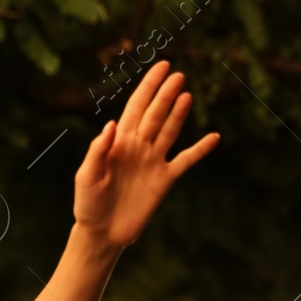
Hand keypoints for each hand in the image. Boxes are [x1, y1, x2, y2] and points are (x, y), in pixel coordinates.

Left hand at [74, 60, 219, 248]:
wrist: (101, 233)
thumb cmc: (88, 205)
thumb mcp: (86, 177)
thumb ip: (98, 151)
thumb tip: (111, 124)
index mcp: (118, 142)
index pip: (136, 107)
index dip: (148, 86)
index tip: (161, 66)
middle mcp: (138, 147)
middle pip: (155, 114)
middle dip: (165, 94)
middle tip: (178, 75)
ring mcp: (153, 162)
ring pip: (170, 131)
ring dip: (178, 114)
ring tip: (186, 95)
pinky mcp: (164, 180)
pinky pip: (185, 161)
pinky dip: (199, 150)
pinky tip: (213, 137)